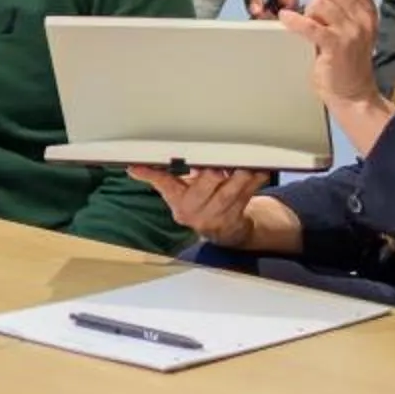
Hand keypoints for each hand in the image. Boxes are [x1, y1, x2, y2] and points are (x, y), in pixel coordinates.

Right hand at [129, 163, 273, 245]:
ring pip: (229, 194)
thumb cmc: (200, 203)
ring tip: (244, 162)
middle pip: (202, 189)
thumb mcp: (179, 191)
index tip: (137, 166)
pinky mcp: (236, 217)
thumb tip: (134, 168)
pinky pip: (247, 196)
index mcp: (177, 200)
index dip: (150, 174)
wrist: (222, 231)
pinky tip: (260, 170)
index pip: (163, 183)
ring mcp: (216, 216)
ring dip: (238, 177)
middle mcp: (194, 210)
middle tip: (217, 162)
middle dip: (211, 174)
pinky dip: (255, 181)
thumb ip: (163, 177)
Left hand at [241, 0, 301, 19]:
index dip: (279, 17)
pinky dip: (275, 1)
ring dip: (275, 9)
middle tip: (258, 20)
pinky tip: (263, 4)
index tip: (264, 23)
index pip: (289, 4)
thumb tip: (255, 13)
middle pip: (290, 4)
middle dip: (276, 15)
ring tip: (258, 12)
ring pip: (287, 0)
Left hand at [278, 0, 394, 148]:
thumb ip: (343, 6)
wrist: (354, 94)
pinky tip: (286, 20)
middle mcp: (362, 18)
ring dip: (307, 12)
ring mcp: (351, 31)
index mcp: (367, 10)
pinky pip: (311, 25)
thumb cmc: (348, 62)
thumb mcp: (354, 28)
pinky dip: (294, 21)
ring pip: (320, 3)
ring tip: (309, 27)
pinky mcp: (336, 46)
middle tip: (312, 16)